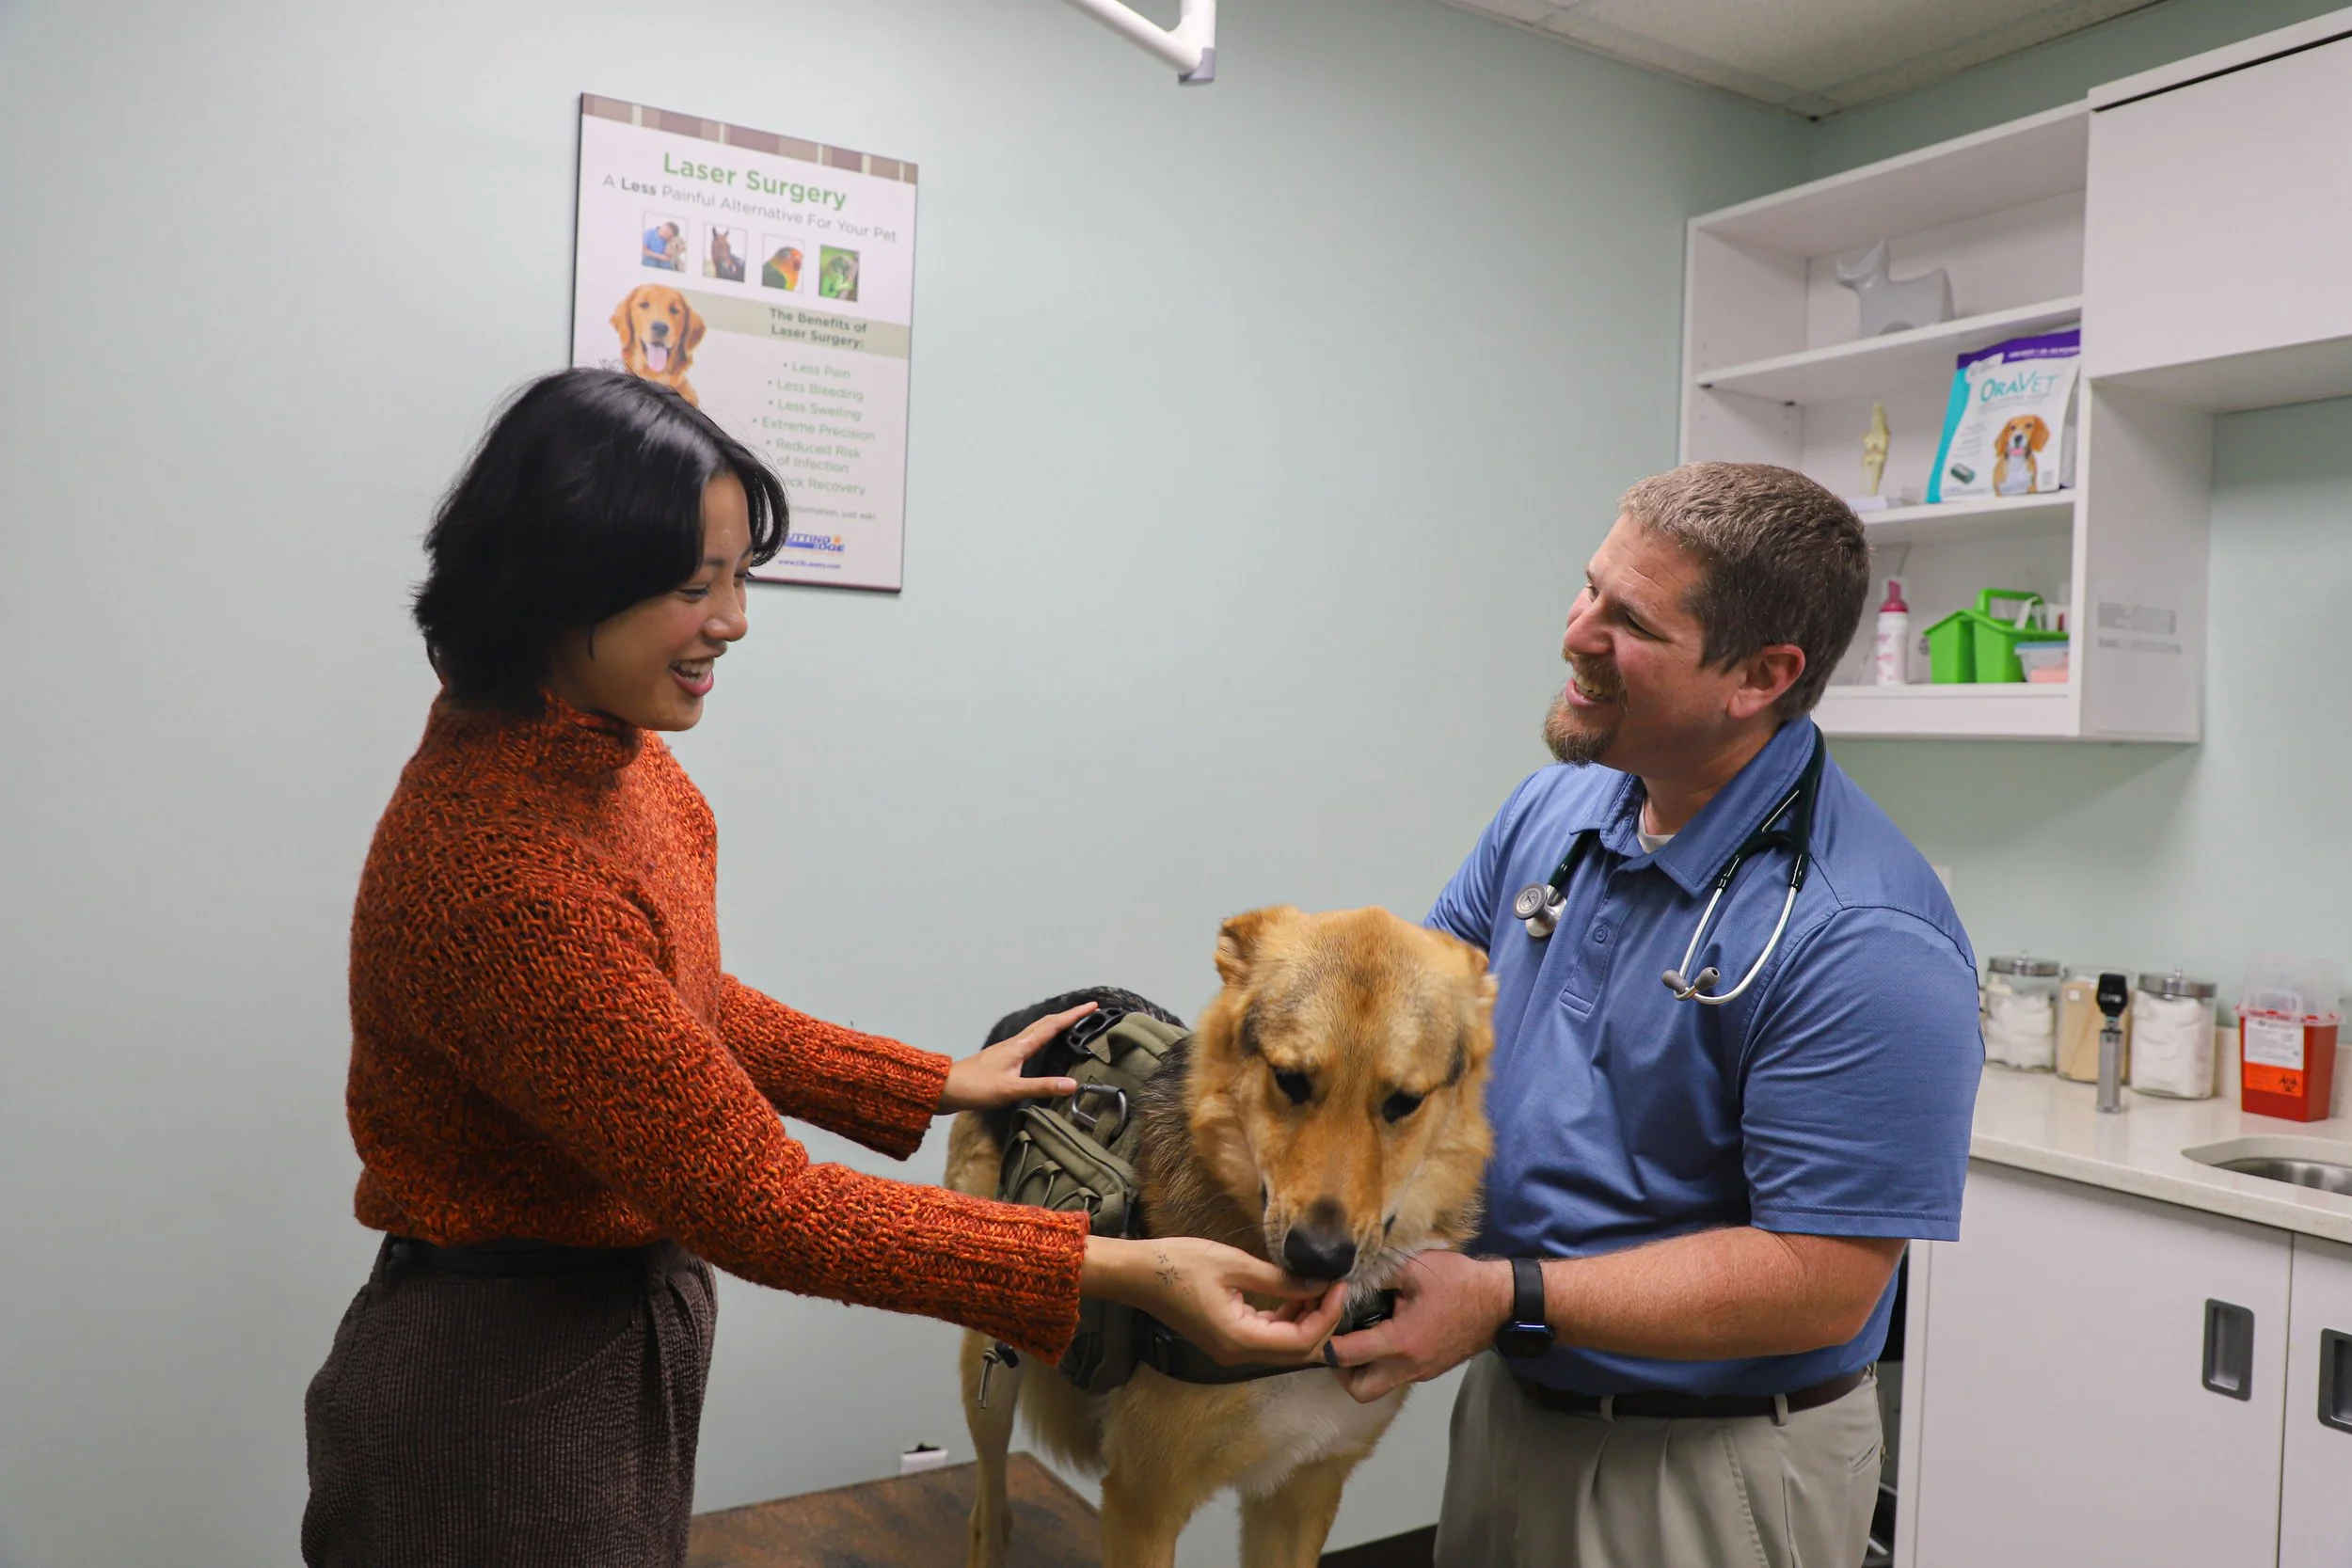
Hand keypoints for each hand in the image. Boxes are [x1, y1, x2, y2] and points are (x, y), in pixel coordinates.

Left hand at [936, 1003, 1092, 1113]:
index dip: (1073, 1016)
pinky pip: (1028, 1040)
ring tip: (1069, 1022)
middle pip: (1045, 1024)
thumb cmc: (976, 1088)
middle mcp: (1014, 1044)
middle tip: (1087, 1011)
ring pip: (1036, 1030)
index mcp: (1020, 1047)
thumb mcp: (1012, 1089)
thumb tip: (1073, 1084)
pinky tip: (1039, 1045)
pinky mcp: (1000, 1059)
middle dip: (1067, 1016)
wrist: (945, 1088)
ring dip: (1054, 1024)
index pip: (1052, 1026)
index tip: (1092, 1006)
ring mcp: (1006, 1050)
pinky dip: (1042, 1036)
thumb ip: (1042, 1086)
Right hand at [1083, 1235, 1346, 1366]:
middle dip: (1322, 1321)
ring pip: (1283, 1346)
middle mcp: (1237, 1352)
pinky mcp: (1226, 1338)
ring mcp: (1231, 1349)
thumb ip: (1278, 1278)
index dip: (1326, 1316)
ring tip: (1317, 1286)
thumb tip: (1317, 1282)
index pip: (1301, 1342)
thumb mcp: (1233, 1264)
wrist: (1136, 1274)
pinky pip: (1267, 1337)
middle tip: (1334, 1287)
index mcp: (1239, 1338)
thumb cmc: (1178, 1264)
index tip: (1338, 1286)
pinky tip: (1294, 1294)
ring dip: (1306, 1320)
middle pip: (1297, 1351)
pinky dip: (1286, 1319)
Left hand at [1325, 1249, 1513, 1402]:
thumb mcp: (1416, 1267)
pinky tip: (1380, 1332)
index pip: (1349, 1355)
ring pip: (1379, 1387)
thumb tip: (1348, 1276)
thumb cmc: (1460, 1281)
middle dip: (1341, 1373)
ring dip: (1361, 1369)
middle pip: (1361, 1392)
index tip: (1320, 1324)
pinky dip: (1382, 1362)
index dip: (1326, 1343)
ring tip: (1355, 1336)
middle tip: (1336, 1343)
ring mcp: (1421, 1372)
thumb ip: (1378, 1273)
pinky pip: (1397, 1375)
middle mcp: (1409, 1366)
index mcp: (1402, 1342)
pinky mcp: (1430, 1369)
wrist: (1501, 1302)